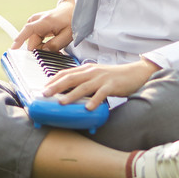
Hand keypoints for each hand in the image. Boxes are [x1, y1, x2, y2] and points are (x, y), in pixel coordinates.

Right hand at [12, 0, 75, 52]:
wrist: (70, 11)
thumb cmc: (70, 21)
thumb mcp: (67, 35)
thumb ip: (55, 44)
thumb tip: (43, 51)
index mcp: (44, 21)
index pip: (28, 30)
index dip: (20, 39)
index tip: (13, 48)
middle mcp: (36, 20)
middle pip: (32, 41)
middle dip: (41, 49)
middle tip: (55, 52)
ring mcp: (34, 22)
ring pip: (34, 42)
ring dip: (42, 47)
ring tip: (55, 47)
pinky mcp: (35, 26)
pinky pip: (35, 39)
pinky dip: (41, 44)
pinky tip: (50, 45)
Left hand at [41, 57, 157, 108]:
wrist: (135, 73)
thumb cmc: (114, 77)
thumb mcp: (96, 75)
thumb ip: (84, 80)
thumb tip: (69, 89)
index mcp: (87, 69)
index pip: (66, 72)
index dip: (54, 79)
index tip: (43, 86)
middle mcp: (92, 72)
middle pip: (71, 78)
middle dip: (56, 86)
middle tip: (45, 93)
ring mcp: (102, 78)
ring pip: (84, 86)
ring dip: (71, 95)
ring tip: (61, 102)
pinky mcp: (112, 85)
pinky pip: (102, 94)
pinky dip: (94, 101)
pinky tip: (88, 108)